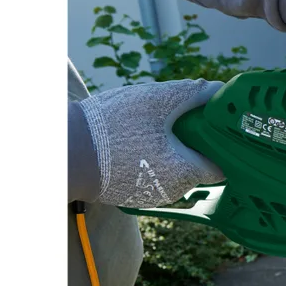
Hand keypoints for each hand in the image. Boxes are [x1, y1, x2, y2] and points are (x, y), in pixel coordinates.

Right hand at [76, 79, 224, 205]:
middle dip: (193, 144)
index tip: (215, 127)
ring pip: (173, 171)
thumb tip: (220, 90)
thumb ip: (193, 95)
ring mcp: (150, 196)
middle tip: (180, 120)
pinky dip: (150, 161)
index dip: (221, 144)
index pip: (220, 165)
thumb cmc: (112, 127)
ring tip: (154, 129)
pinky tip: (136, 142)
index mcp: (185, 171)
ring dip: (170, 151)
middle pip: (196, 166)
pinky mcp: (130, 195)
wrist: (64, 153)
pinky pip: (151, 176)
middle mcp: (172, 191)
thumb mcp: (157, 100)